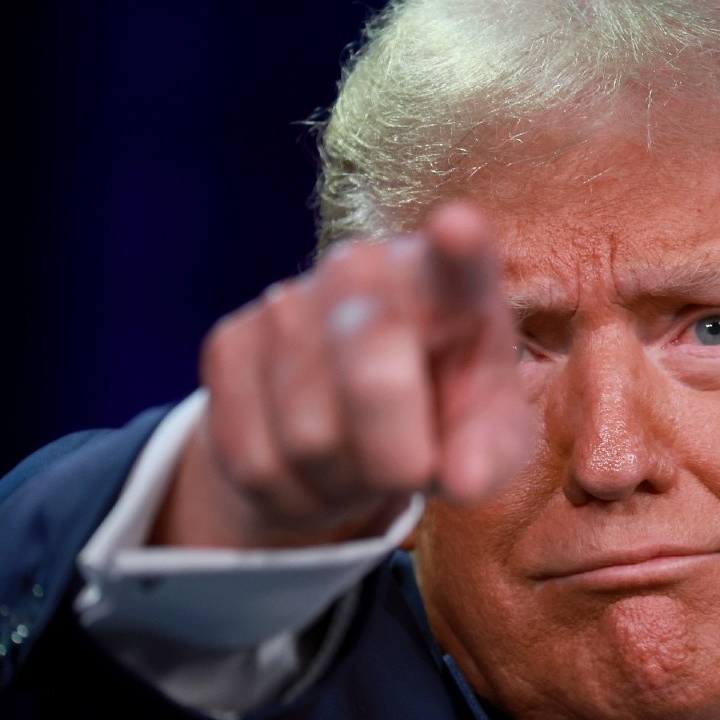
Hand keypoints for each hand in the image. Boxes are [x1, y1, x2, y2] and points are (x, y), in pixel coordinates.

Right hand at [151, 202, 532, 547]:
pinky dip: (292, 490)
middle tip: (412, 470)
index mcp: (451, 287)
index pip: (458, 265)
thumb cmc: (443, 424)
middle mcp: (365, 271)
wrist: (351, 429)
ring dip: (342, 479)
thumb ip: (490, 455)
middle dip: (397, 456)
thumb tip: (464, 480)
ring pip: (309, 437)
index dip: (459, 249)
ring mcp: (289, 299)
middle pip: (374, 379)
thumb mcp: (487, 444)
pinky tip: (312, 465)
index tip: (459, 230)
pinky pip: (255, 457)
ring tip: (362, 461)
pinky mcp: (229, 341)